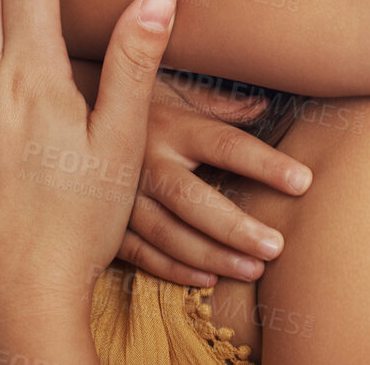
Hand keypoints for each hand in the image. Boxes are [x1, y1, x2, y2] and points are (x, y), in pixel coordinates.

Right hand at [118, 73, 311, 286]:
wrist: (66, 113)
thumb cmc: (136, 100)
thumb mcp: (174, 88)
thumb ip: (217, 100)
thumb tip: (263, 104)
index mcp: (170, 123)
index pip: (226, 144)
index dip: (265, 164)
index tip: (303, 181)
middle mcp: (145, 159)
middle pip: (194, 200)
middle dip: (236, 227)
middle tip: (276, 247)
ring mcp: (122, 194)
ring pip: (168, 234)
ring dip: (211, 257)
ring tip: (252, 271)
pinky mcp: (105, 220)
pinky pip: (140, 252)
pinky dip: (173, 269)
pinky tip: (206, 281)